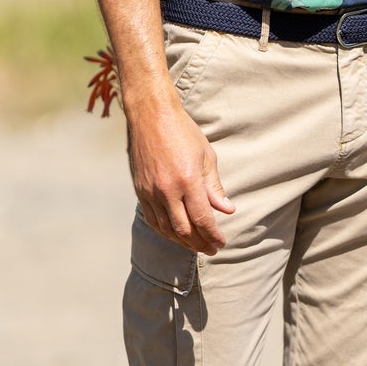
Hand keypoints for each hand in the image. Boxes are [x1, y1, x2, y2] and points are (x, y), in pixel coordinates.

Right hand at [126, 99, 234, 253]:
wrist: (151, 115)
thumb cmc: (183, 132)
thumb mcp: (206, 156)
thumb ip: (215, 187)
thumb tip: (227, 210)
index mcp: (188, 181)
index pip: (203, 219)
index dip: (213, 235)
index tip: (221, 243)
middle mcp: (167, 190)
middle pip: (184, 230)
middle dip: (200, 244)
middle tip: (212, 250)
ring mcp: (150, 192)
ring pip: (166, 228)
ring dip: (182, 241)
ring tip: (196, 246)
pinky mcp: (139, 190)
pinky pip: (152, 219)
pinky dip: (165, 231)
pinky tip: (175, 234)